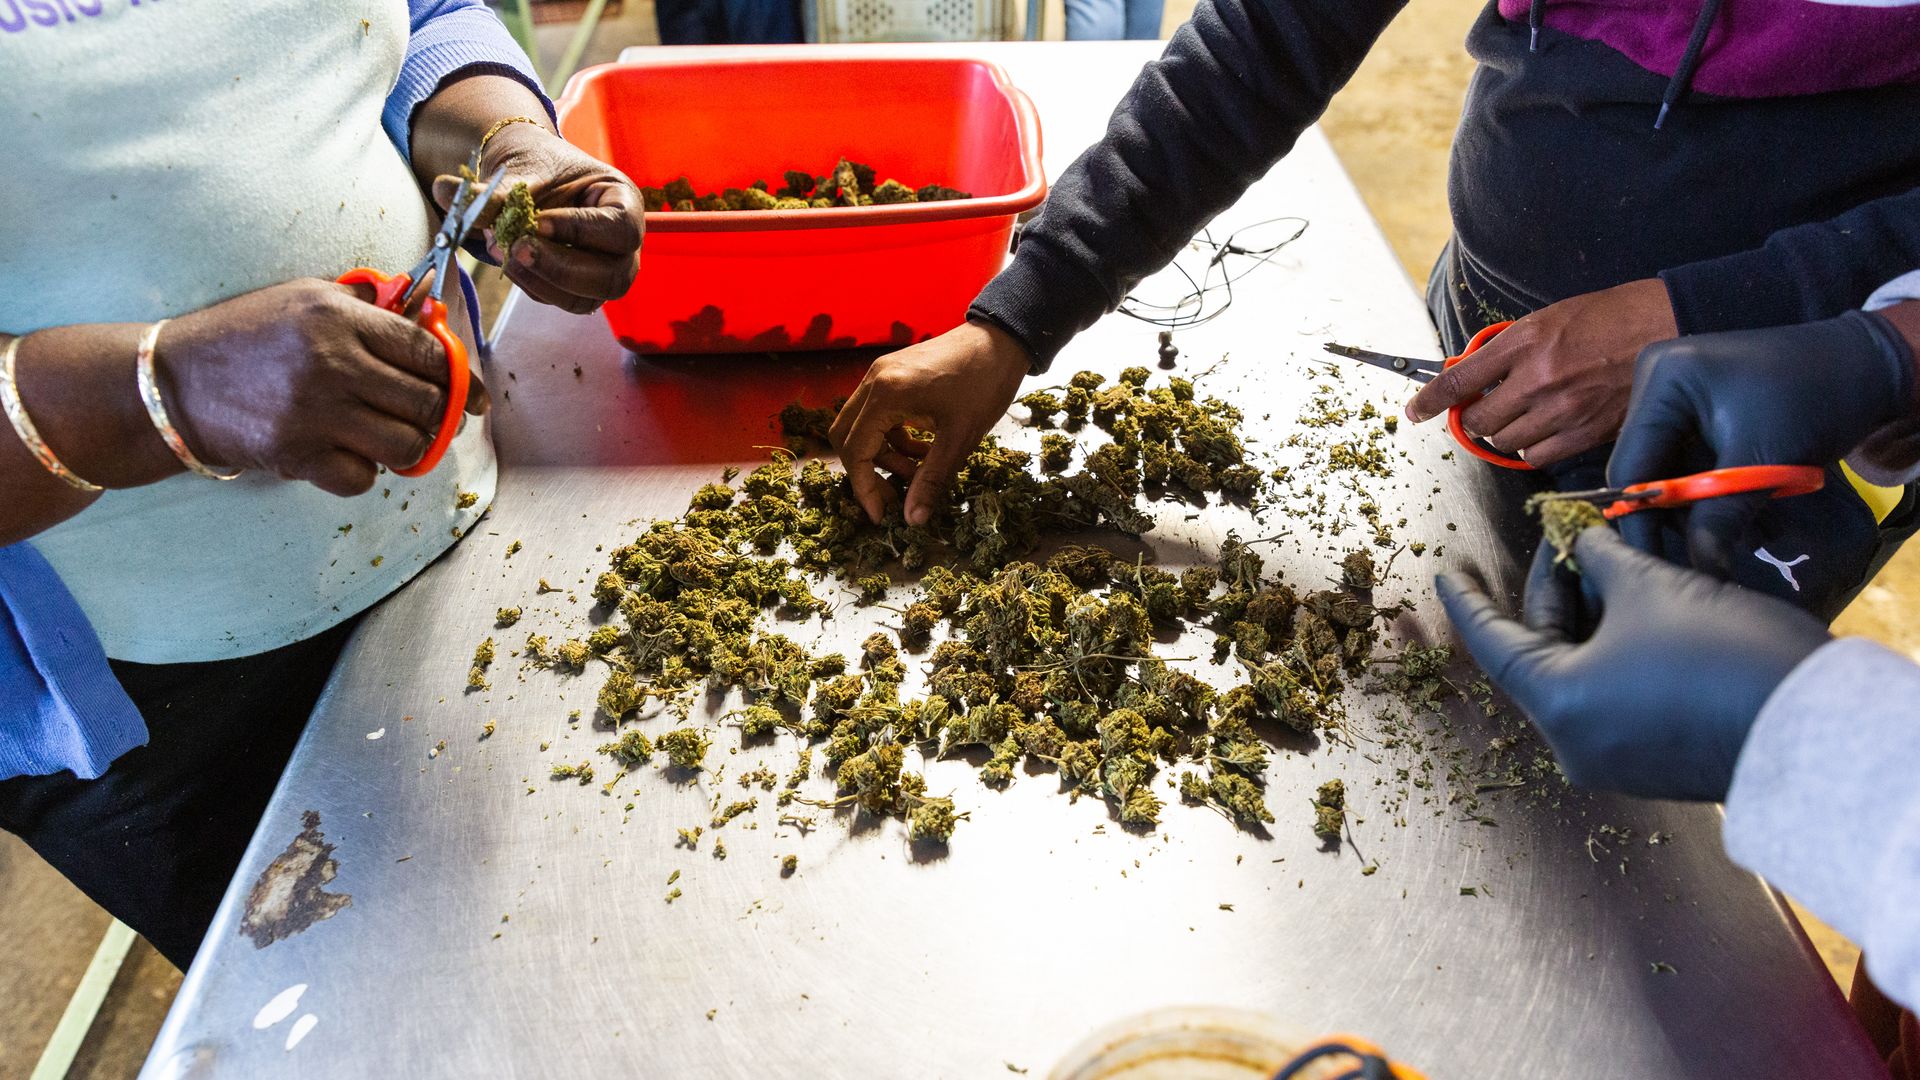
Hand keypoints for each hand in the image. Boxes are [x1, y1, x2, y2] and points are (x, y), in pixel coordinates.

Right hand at [161, 279, 482, 496]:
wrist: (173, 380)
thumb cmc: (248, 336)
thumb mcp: (306, 298)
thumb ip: (369, 306)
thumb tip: (431, 313)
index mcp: (340, 317)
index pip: (429, 352)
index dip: (459, 377)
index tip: (471, 395)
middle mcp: (332, 362)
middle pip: (427, 402)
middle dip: (439, 415)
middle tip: (432, 419)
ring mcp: (315, 413)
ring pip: (406, 446)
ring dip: (407, 447)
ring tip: (391, 436)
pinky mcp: (296, 454)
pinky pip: (362, 478)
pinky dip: (364, 473)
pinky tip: (348, 453)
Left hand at [434, 123, 642, 314]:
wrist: (530, 177)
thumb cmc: (537, 165)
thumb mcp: (521, 171)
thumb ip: (494, 192)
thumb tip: (444, 190)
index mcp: (623, 201)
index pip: (619, 228)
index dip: (580, 230)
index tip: (537, 222)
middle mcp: (624, 244)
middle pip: (611, 276)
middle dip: (560, 268)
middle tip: (517, 249)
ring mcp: (605, 271)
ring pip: (587, 298)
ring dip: (542, 282)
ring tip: (506, 253)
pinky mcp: (581, 290)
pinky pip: (561, 302)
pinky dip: (533, 286)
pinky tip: (510, 261)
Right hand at [830, 320, 1031, 524]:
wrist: (1002, 339)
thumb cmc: (985, 383)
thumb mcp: (960, 437)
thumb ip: (932, 479)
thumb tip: (913, 520)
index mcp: (886, 394)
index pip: (855, 450)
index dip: (863, 487)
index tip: (880, 515)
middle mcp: (874, 380)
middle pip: (846, 437)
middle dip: (867, 471)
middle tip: (894, 496)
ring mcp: (881, 374)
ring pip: (860, 425)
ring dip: (882, 454)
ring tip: (916, 472)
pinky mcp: (892, 374)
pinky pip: (877, 413)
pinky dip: (891, 437)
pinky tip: (921, 450)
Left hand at [1405, 278, 1677, 466]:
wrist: (1668, 326)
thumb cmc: (1610, 316)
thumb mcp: (1550, 318)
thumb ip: (1508, 349)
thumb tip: (1473, 374)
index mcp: (1526, 342)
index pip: (1459, 379)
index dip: (1430, 400)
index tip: (1416, 411)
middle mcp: (1539, 378)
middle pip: (1478, 421)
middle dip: (1474, 419)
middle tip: (1484, 409)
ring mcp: (1564, 409)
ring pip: (1505, 442)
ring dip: (1504, 433)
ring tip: (1521, 415)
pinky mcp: (1586, 432)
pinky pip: (1538, 456)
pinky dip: (1532, 448)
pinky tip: (1544, 429)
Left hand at [1435, 526, 1829, 800]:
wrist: (1814, 731)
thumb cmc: (1721, 656)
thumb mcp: (1652, 589)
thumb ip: (1604, 560)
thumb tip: (1586, 541)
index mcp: (1556, 703)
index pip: (1493, 641)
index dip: (1470, 599)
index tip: (1445, 574)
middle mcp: (1574, 742)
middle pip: (1542, 651)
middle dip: (1558, 589)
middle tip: (1570, 535)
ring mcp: (1616, 758)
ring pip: (1583, 670)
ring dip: (1594, 614)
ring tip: (1611, 558)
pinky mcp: (1656, 759)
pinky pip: (1616, 693)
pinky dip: (1618, 647)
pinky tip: (1641, 604)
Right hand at [1609, 311, 1915, 575]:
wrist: (1866, 366)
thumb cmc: (1812, 401)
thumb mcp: (1762, 464)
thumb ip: (1721, 519)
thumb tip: (1702, 576)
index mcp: (1662, 381)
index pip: (1630, 466)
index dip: (1641, 520)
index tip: (1655, 568)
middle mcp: (1656, 383)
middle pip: (1646, 470)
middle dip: (1680, 515)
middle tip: (1710, 554)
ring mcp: (1675, 395)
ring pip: (1669, 471)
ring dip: (1702, 509)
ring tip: (1746, 535)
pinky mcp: (1695, 409)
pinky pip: (1691, 461)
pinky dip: (1715, 491)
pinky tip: (1746, 512)